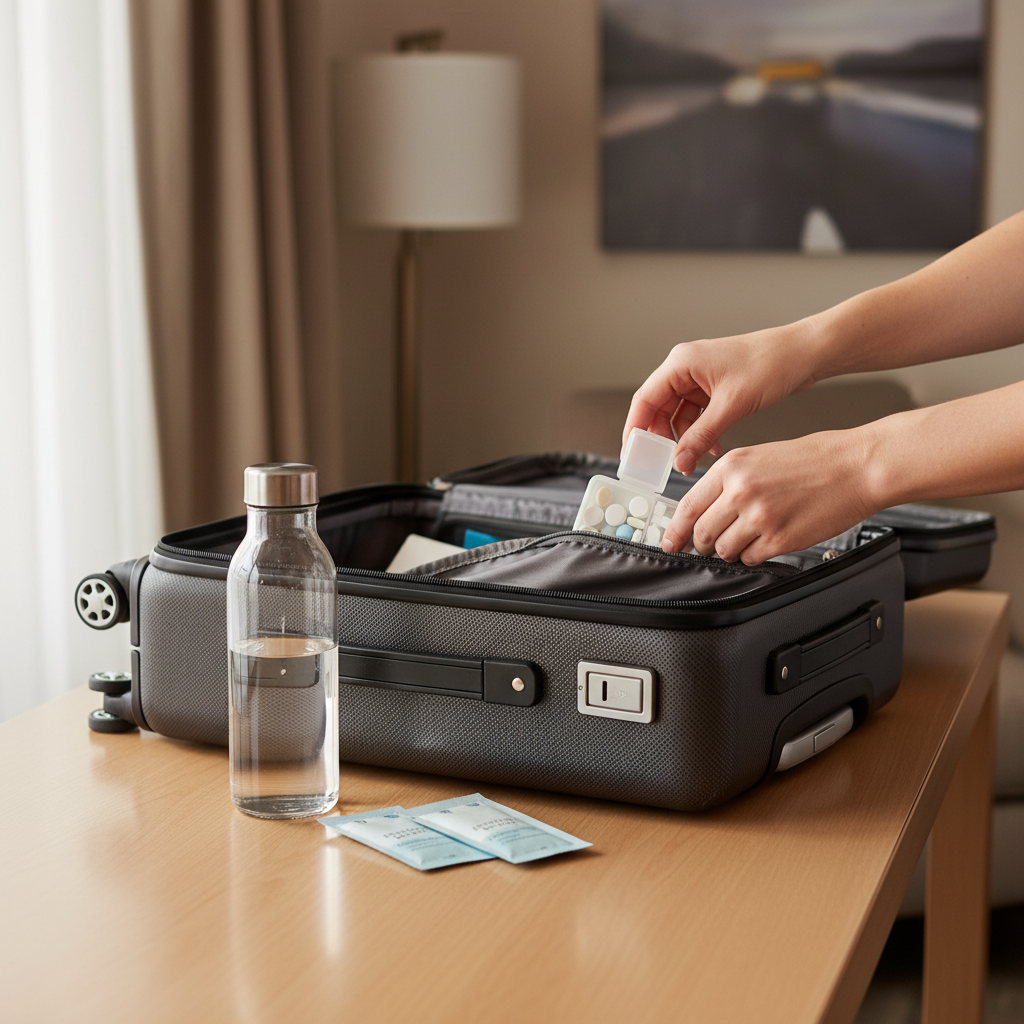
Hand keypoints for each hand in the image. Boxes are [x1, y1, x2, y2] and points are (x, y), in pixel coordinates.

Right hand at [622, 324, 822, 475]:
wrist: (804, 354)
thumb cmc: (770, 363)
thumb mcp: (731, 406)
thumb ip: (700, 436)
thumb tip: (679, 462)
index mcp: (681, 363)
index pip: (645, 399)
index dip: (635, 428)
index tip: (633, 454)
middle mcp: (686, 368)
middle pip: (659, 408)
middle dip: (662, 438)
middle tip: (663, 464)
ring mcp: (700, 378)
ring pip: (679, 415)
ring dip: (685, 439)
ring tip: (691, 461)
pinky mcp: (715, 388)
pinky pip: (698, 415)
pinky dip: (701, 433)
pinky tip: (712, 448)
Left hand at [662, 430, 875, 563]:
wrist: (857, 467)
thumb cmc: (815, 459)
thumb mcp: (760, 456)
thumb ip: (729, 481)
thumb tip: (705, 509)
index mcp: (731, 467)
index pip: (687, 506)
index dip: (674, 530)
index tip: (669, 541)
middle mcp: (740, 492)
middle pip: (701, 533)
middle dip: (701, 544)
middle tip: (707, 545)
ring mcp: (759, 517)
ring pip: (724, 550)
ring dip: (729, 550)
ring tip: (745, 538)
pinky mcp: (780, 539)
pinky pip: (750, 559)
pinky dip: (753, 555)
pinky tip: (765, 541)